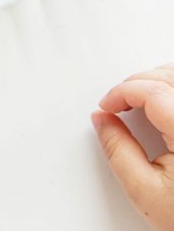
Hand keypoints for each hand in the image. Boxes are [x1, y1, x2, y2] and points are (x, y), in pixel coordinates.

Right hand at [92, 65, 173, 230]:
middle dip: (138, 81)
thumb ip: (117, 150)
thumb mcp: (145, 192)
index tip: (108, 104)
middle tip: (120, 101)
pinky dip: (172, 89)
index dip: (122, 92)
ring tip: (141, 100)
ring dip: (159, 80)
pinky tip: (166, 104)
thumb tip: (102, 121)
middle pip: (170, 77)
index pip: (152, 90)